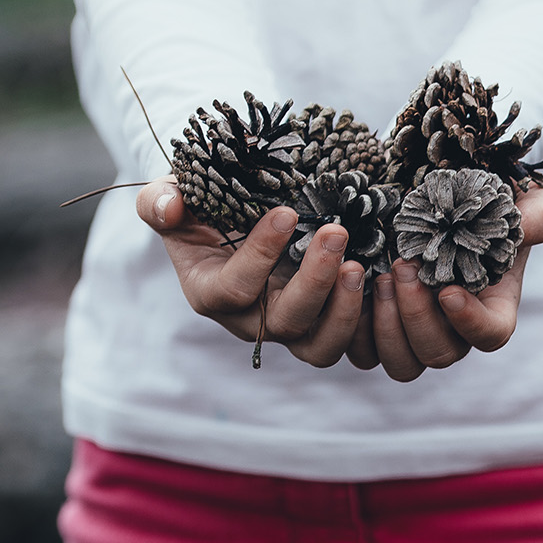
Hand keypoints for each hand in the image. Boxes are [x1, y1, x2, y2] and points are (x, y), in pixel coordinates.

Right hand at [134, 178, 369, 367]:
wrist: (231, 219)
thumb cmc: (199, 207)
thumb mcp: (170, 196)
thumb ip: (160, 201)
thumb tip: (169, 207)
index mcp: (210, 292)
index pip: (234, 288)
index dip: (260, 255)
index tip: (286, 212)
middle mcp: (250, 320)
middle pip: (284, 322)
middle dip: (313, 280)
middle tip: (335, 232)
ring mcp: (289, 327)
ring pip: (320, 346)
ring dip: (343, 310)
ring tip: (358, 264)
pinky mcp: (320, 325)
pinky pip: (347, 342)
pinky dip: (366, 319)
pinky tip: (382, 279)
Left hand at [369, 180, 542, 381]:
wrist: (440, 201)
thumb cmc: (489, 203)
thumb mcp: (525, 200)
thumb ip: (538, 215)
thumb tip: (528, 229)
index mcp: (493, 307)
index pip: (490, 335)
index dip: (470, 323)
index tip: (448, 291)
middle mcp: (454, 330)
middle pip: (439, 355)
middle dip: (417, 316)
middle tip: (402, 267)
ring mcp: (415, 334)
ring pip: (402, 363)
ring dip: (388, 325)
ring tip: (380, 275)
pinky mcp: (378, 329)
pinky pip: (364, 351)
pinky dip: (355, 326)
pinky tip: (354, 283)